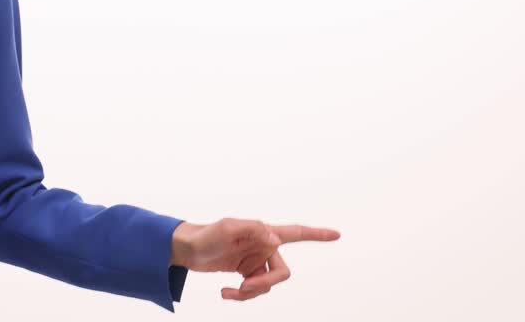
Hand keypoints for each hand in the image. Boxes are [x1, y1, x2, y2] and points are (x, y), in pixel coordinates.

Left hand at [171, 218, 339, 300]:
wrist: (187, 249)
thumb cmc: (206, 235)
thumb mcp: (227, 228)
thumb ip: (252, 230)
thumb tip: (275, 240)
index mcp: (264, 233)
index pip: (296, 233)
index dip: (317, 234)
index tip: (337, 234)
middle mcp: (263, 246)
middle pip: (281, 273)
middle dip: (264, 285)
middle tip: (245, 288)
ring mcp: (255, 261)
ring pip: (267, 286)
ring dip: (249, 294)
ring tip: (229, 292)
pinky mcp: (246, 273)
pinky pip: (254, 291)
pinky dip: (241, 296)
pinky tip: (226, 292)